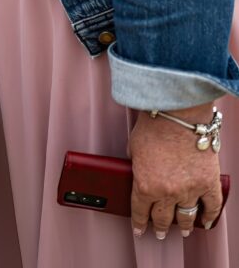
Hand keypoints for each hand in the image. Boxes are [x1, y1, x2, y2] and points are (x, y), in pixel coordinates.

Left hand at [129, 102, 223, 238]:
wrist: (178, 112)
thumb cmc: (154, 124)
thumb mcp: (134, 146)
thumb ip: (136, 163)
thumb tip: (137, 168)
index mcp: (145, 185)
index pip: (140, 212)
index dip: (139, 224)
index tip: (140, 231)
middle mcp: (167, 192)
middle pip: (163, 218)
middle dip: (160, 228)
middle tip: (160, 233)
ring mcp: (190, 189)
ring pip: (186, 217)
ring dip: (184, 226)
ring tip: (183, 231)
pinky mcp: (208, 182)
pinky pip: (212, 207)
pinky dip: (209, 217)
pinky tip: (205, 222)